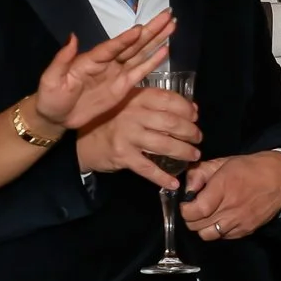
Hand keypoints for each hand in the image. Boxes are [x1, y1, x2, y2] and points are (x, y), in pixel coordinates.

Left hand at [32, 15, 172, 132]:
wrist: (56, 116)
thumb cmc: (51, 96)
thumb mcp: (51, 78)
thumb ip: (63, 59)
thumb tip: (72, 37)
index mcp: (91, 59)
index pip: (112, 47)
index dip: (126, 39)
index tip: (139, 29)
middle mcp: (108, 62)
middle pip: (133, 44)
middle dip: (150, 30)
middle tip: (168, 15)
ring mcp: (117, 73)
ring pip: (140, 53)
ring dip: (156, 40)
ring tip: (172, 26)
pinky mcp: (123, 87)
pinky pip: (140, 72)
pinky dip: (153, 61)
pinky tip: (165, 50)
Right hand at [73, 85, 199, 189]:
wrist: (82, 144)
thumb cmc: (111, 122)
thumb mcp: (131, 106)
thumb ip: (159, 104)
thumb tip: (193, 109)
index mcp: (136, 97)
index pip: (168, 99)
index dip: (186, 109)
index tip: (195, 117)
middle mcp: (132, 114)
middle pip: (170, 122)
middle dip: (190, 132)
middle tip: (198, 138)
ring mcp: (127, 135)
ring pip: (164, 144)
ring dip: (183, 151)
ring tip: (193, 156)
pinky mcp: (123, 155)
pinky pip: (148, 168)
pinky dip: (162, 177)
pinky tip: (173, 183)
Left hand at [181, 150, 280, 239]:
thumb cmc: (250, 168)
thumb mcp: (222, 162)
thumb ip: (199, 174)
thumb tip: (186, 190)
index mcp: (223, 187)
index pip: (194, 211)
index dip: (185, 210)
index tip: (186, 203)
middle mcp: (230, 208)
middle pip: (197, 226)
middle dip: (191, 218)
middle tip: (194, 208)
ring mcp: (239, 222)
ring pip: (207, 235)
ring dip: (202, 227)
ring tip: (206, 216)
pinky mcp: (246, 230)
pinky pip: (222, 237)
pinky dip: (217, 230)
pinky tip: (221, 219)